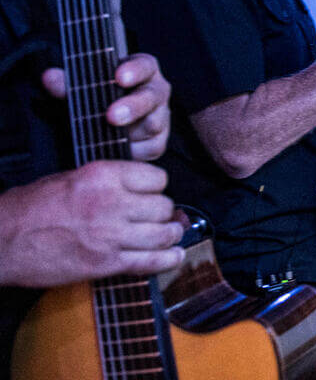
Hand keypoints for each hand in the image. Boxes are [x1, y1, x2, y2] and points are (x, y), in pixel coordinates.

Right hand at [0, 161, 184, 287]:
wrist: (1, 241)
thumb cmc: (31, 208)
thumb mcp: (72, 178)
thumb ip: (109, 181)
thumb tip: (141, 188)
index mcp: (103, 176)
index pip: (157, 178)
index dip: (156, 188)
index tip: (150, 194)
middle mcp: (112, 202)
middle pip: (164, 206)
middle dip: (163, 213)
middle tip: (156, 218)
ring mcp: (111, 235)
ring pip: (164, 234)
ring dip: (170, 236)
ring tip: (169, 236)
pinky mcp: (106, 264)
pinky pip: (151, 262)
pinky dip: (168, 260)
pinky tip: (174, 257)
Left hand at [42, 53, 171, 160]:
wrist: (107, 125)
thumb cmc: (98, 100)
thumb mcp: (80, 90)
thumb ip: (66, 84)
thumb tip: (50, 77)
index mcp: (140, 71)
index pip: (144, 65)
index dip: (134, 70)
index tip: (119, 77)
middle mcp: (155, 92)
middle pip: (151, 97)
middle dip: (133, 106)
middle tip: (112, 116)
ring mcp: (160, 117)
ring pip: (154, 124)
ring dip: (132, 132)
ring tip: (110, 138)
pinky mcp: (157, 141)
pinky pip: (150, 148)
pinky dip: (134, 151)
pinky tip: (117, 152)